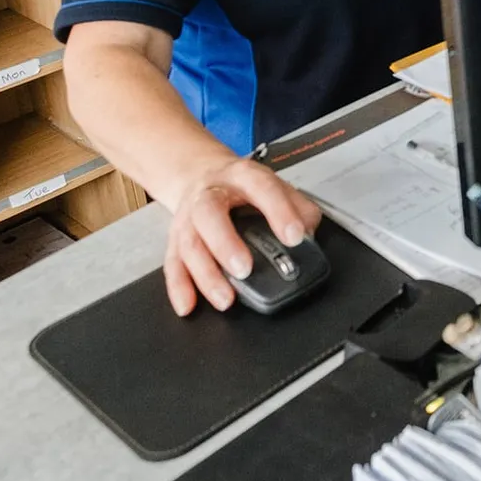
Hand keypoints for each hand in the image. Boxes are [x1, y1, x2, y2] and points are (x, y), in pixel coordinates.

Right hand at [163, 157, 321, 315]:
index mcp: (242, 176)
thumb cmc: (243, 187)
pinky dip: (179, 287)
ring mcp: (188, 216)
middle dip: (225, 243)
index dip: (279, 212)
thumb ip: (299, 208)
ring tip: (226, 298)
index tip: (294, 237)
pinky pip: (172, 264)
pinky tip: (188, 305)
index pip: (262, 188)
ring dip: (206, 275)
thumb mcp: (275, 185)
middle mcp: (210, 193)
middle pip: (209, 214)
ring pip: (189, 244)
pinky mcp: (175, 238)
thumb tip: (308, 235)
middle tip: (245, 269)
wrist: (201, 174)